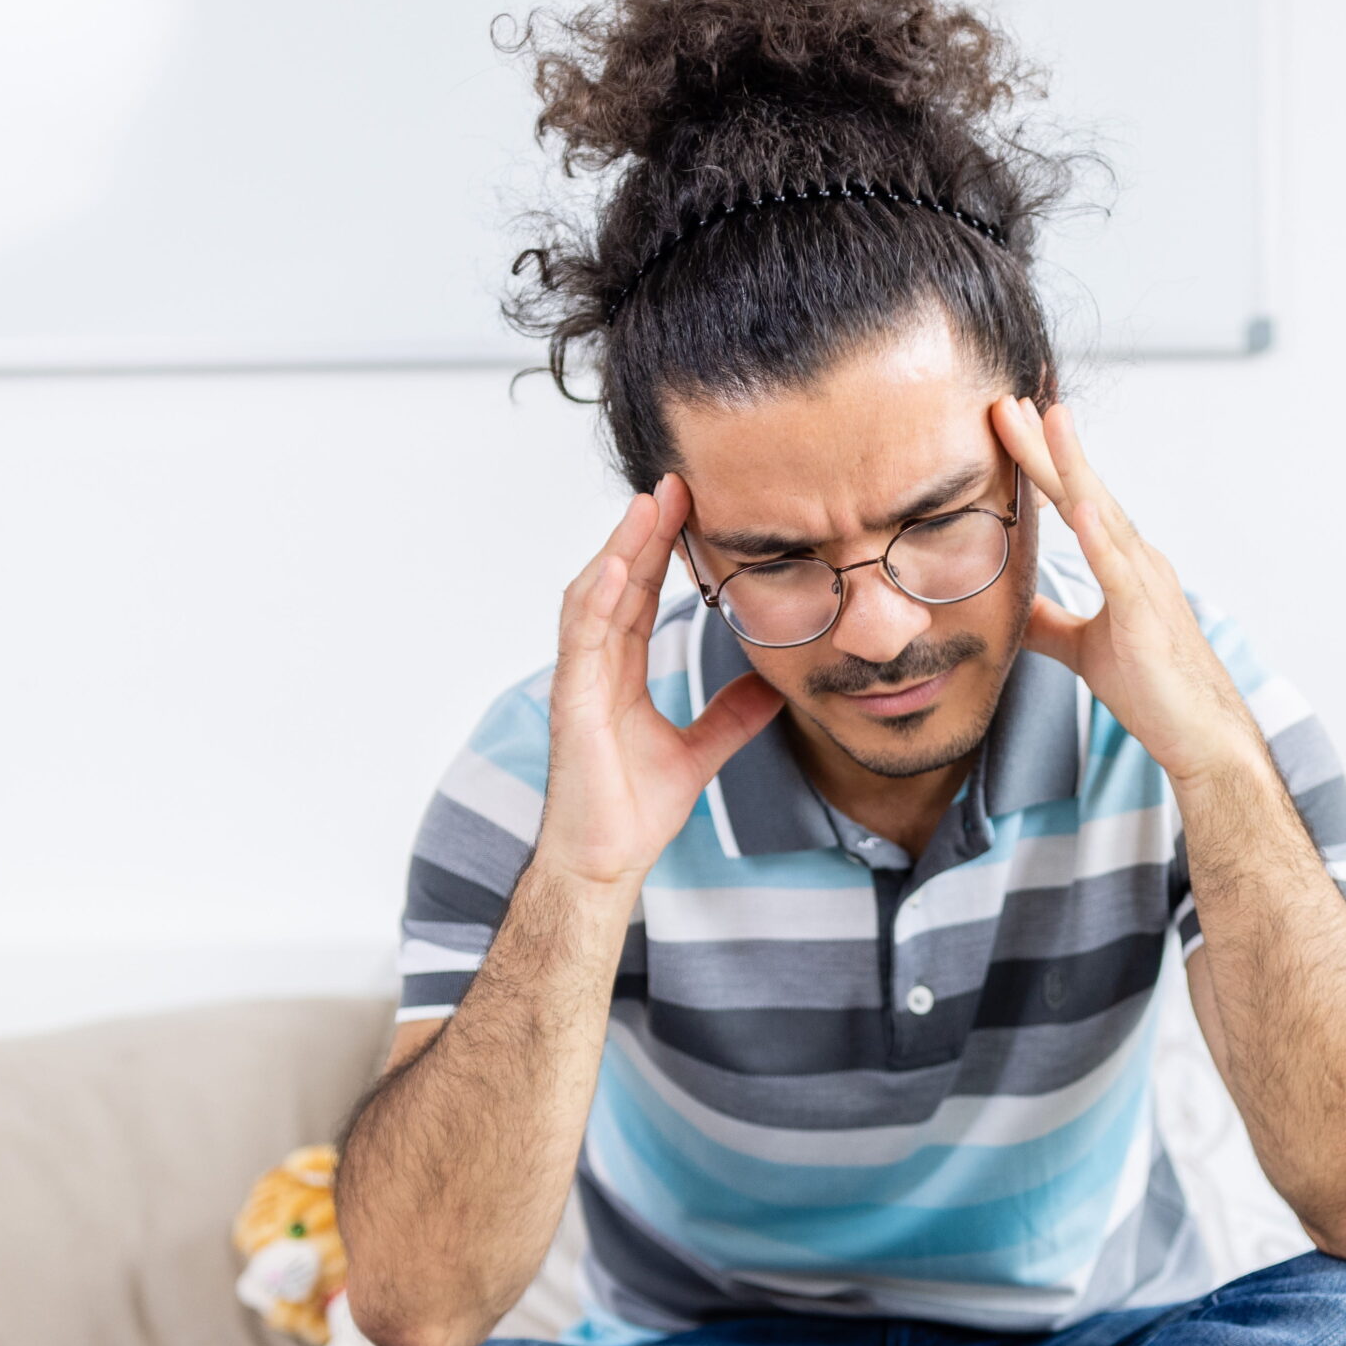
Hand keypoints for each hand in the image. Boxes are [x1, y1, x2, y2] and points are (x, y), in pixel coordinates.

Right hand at [536, 477, 781, 889]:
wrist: (607, 862)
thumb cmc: (635, 812)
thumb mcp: (702, 753)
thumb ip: (733, 716)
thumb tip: (775, 687)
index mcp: (621, 673)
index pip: (644, 596)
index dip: (664, 551)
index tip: (693, 508)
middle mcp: (596, 667)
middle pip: (621, 583)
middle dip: (645, 531)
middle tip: (676, 482)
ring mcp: (579, 680)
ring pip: (597, 596)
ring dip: (621, 548)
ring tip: (649, 505)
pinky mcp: (570, 701)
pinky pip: (581, 638)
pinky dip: (599, 598)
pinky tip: (621, 566)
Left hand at [989, 397, 1265, 786]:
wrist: (1202, 735)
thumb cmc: (1152, 690)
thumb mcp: (1084, 650)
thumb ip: (1049, 624)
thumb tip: (1011, 606)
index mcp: (1122, 563)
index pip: (1072, 502)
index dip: (1040, 462)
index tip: (1011, 421)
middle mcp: (1137, 560)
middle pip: (1083, 492)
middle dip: (1045, 446)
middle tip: (1009, 401)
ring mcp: (1146, 584)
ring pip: (1103, 514)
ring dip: (1073, 467)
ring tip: (1047, 420)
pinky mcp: (1146, 619)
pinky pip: (1119, 571)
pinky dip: (1099, 536)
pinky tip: (1079, 505)